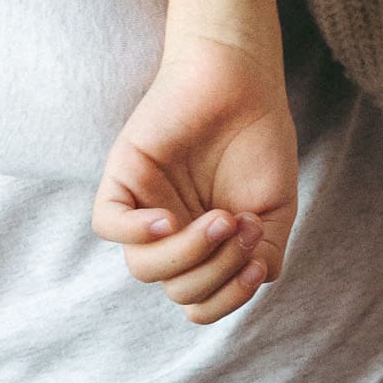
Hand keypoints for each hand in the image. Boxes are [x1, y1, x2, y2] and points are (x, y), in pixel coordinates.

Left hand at [92, 34, 297, 323]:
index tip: (257, 262)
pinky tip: (168, 220)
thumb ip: (263, 256)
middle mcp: (171, 233)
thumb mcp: (274, 209)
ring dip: (186, 255)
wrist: (243, 80)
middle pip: (176, 288)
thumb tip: (245, 283)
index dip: (227, 297)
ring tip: (221, 219)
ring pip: (142, 267)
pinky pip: (108, 224)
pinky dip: (136, 233)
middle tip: (242, 225)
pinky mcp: (123, 176)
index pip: (199, 302)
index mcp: (202, 247)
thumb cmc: (260, 139)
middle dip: (216, 269)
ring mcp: (145, 206)